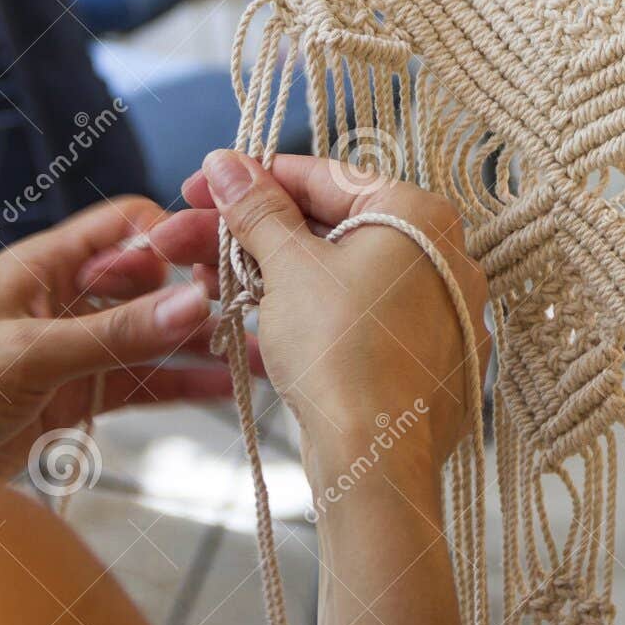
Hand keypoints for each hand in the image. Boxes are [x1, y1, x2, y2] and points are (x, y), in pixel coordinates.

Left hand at [0, 197, 235, 481]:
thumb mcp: (28, 355)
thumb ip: (115, 333)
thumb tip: (195, 302)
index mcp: (45, 265)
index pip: (127, 226)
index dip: (173, 239)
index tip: (218, 263)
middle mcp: (66, 299)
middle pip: (152, 280)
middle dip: (202, 293)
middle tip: (256, 311)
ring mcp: (76, 348)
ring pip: (155, 336)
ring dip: (205, 345)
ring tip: (263, 355)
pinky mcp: (78, 395)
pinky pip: (144, 383)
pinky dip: (184, 386)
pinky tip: (227, 391)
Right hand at [98, 154, 490, 477]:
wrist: (378, 461)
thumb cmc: (342, 352)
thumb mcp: (288, 268)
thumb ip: (257, 210)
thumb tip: (226, 163)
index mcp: (419, 214)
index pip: (324, 177)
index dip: (251, 181)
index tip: (198, 188)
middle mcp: (442, 255)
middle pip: (327, 228)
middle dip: (248, 235)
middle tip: (182, 241)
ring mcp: (438, 309)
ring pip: (337, 275)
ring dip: (266, 273)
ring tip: (202, 281)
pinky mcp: (424, 356)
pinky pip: (358, 315)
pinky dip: (306, 310)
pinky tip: (247, 313)